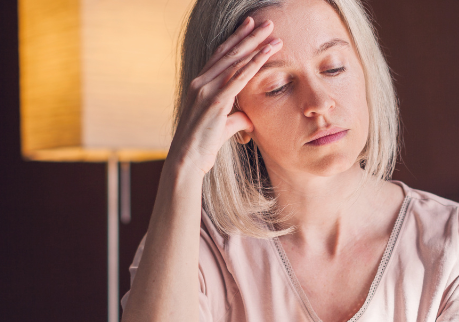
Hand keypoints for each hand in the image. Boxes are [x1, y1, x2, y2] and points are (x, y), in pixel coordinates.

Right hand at [165, 17, 282, 178]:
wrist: (186, 161)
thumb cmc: (202, 147)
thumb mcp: (222, 128)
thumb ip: (237, 120)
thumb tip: (250, 121)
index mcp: (199, 85)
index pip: (220, 56)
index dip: (235, 40)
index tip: (249, 26)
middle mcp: (200, 83)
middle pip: (228, 52)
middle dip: (248, 35)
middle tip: (266, 21)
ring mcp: (206, 90)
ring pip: (235, 60)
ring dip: (255, 44)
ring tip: (272, 31)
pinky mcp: (215, 101)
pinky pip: (239, 77)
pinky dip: (254, 62)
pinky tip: (267, 51)